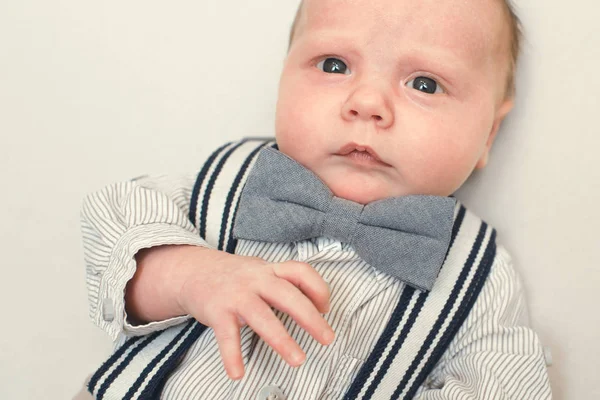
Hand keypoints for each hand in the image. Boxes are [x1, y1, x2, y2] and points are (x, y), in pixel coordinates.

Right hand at [174, 247, 333, 379]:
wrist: (191, 271)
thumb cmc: (233, 276)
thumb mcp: (260, 271)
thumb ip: (284, 283)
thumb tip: (316, 305)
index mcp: (269, 270)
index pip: (300, 271)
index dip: (318, 288)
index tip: (326, 308)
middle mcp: (255, 280)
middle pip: (288, 295)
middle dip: (310, 318)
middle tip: (327, 338)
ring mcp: (236, 295)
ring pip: (262, 316)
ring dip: (282, 339)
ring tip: (298, 360)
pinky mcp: (217, 311)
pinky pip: (227, 336)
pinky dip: (232, 356)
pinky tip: (238, 373)